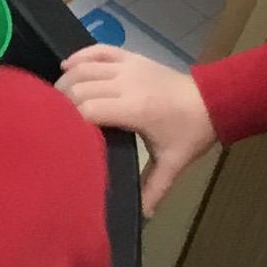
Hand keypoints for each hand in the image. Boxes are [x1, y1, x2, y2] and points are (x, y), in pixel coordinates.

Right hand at [60, 46, 217, 216]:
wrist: (214, 101)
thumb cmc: (191, 133)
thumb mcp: (173, 164)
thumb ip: (154, 189)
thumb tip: (141, 217)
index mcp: (135, 109)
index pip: (88, 109)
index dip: (70, 120)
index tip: (60, 135)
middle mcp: (128, 83)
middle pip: (80, 87)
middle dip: (61, 102)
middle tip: (52, 120)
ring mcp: (129, 66)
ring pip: (84, 67)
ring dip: (65, 80)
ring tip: (54, 99)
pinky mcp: (132, 56)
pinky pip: (99, 49)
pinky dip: (80, 55)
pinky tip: (66, 65)